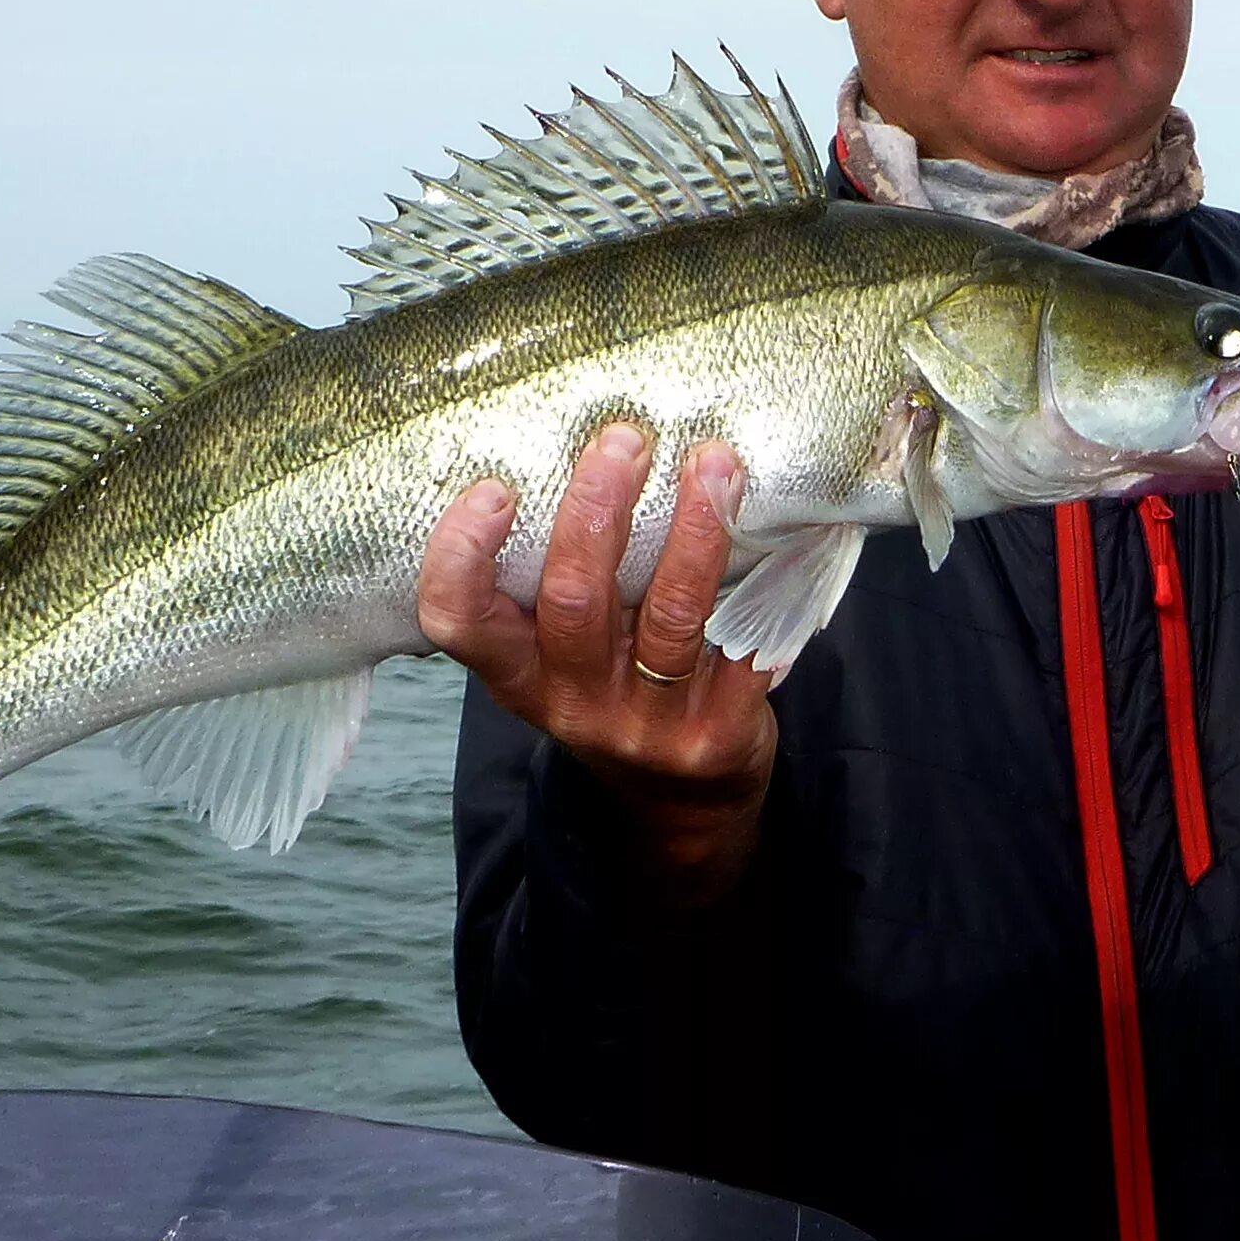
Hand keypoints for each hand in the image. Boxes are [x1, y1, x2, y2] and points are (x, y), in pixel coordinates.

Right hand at [417, 422, 776, 902]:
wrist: (683, 801)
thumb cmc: (613, 692)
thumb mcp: (558, 658)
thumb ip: (553, 584)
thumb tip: (577, 448)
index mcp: (519, 676)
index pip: (460, 623)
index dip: (464, 557)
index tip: (494, 488)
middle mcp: (574, 703)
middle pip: (574, 601)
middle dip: (596, 510)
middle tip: (624, 438)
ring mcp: (648, 724)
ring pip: (669, 616)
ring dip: (694, 530)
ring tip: (714, 463)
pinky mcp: (718, 732)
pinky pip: (743, 645)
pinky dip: (765, 583)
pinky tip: (778, 528)